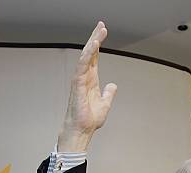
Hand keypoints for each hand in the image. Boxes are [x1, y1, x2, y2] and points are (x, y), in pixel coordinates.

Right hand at [58, 21, 117, 151]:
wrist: (82, 130)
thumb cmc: (89, 119)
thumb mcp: (105, 103)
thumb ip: (108, 93)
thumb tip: (112, 85)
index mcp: (91, 79)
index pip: (94, 57)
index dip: (98, 44)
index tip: (102, 31)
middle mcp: (84, 77)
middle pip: (90, 53)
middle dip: (95, 38)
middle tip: (101, 24)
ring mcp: (80, 79)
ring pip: (85, 56)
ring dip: (93, 42)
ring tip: (100, 31)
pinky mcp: (77, 84)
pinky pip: (82, 65)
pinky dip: (88, 54)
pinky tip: (94, 45)